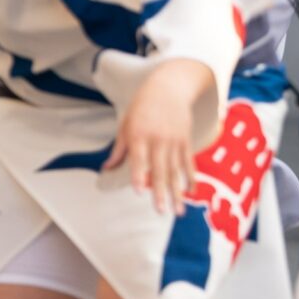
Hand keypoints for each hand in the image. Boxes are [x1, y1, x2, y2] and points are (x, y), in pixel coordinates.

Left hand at [105, 58, 213, 214]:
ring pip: (175, 170)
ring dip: (177, 192)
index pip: (138, 159)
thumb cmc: (142, 107)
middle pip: (160, 170)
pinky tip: (192, 191)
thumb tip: (106, 168)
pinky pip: (188, 162)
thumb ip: (119, 149)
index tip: (139, 192)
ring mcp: (174, 140)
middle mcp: (158, 139)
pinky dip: (190, 177)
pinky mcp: (185, 140)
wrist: (169, 87)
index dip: (138, 176)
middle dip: (160, 192)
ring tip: (178, 210)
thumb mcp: (126, 124)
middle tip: (161, 212)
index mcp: (139, 135)